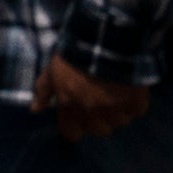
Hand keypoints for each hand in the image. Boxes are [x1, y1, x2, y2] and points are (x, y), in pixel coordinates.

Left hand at [34, 53, 150, 140]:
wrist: (106, 39)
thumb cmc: (75, 53)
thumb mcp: (53, 69)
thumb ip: (43, 90)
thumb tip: (35, 110)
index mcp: (70, 106)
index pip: (72, 133)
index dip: (77, 127)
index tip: (82, 117)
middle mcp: (91, 113)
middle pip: (99, 130)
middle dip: (101, 120)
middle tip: (103, 104)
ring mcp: (114, 109)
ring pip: (119, 122)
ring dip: (119, 112)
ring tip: (119, 96)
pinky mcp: (134, 101)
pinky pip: (137, 111)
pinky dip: (136, 103)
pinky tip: (133, 91)